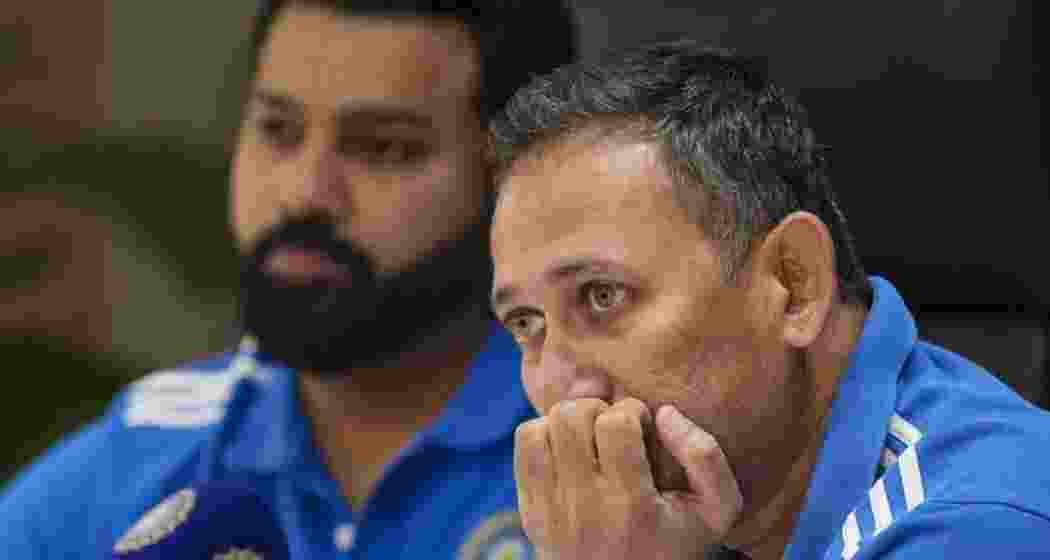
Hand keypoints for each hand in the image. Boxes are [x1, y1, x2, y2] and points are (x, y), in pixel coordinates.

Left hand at [514, 398, 742, 559]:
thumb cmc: (675, 545)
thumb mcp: (716, 510)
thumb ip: (705, 456)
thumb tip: (665, 413)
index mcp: (632, 504)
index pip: (615, 423)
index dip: (632, 411)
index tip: (642, 427)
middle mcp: (585, 506)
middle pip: (571, 417)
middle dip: (597, 410)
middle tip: (614, 430)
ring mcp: (551, 509)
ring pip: (543, 425)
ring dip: (569, 422)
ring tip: (590, 439)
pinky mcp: (531, 509)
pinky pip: (525, 443)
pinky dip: (545, 434)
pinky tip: (568, 451)